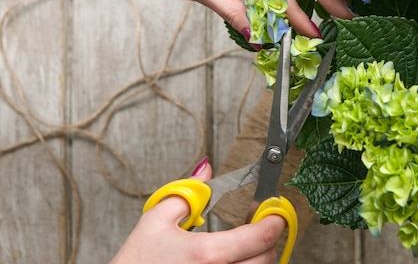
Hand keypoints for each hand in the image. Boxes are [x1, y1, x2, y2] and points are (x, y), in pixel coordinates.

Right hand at [110, 159, 285, 263]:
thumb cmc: (136, 263)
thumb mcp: (155, 220)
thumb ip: (188, 192)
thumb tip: (207, 168)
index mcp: (206, 254)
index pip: (261, 236)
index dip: (275, 220)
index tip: (276, 212)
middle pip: (267, 258)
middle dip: (266, 241)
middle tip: (257, 229)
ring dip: (259, 260)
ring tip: (245, 249)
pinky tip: (235, 263)